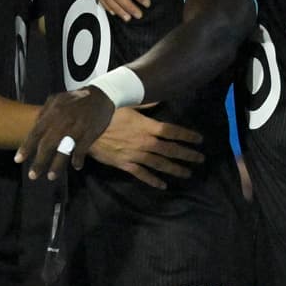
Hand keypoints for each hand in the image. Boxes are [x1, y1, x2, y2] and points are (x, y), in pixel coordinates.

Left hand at [16, 87, 116, 180]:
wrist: (100, 95)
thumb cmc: (75, 100)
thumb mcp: (57, 100)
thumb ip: (44, 113)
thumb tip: (34, 126)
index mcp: (53, 113)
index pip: (36, 132)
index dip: (26, 147)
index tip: (18, 160)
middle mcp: (63, 121)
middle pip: (48, 144)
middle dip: (39, 161)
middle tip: (33, 175)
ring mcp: (77, 127)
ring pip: (64, 149)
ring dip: (57, 165)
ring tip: (51, 177)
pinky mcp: (90, 132)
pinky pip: (82, 149)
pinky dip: (78, 159)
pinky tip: (76, 166)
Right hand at [88, 107, 204, 188]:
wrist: (85, 130)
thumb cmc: (106, 114)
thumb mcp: (127, 104)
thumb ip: (145, 104)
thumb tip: (159, 99)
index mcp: (147, 126)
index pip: (172, 131)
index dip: (187, 136)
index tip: (199, 140)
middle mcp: (145, 142)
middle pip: (170, 149)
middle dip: (187, 155)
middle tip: (200, 159)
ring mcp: (136, 155)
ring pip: (160, 164)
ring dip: (175, 169)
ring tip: (187, 173)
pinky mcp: (125, 164)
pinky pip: (142, 174)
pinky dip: (153, 180)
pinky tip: (162, 185)